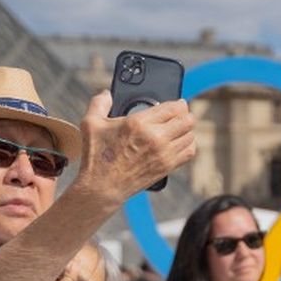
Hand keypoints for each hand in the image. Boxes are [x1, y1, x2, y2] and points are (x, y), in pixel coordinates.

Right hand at [74, 94, 196, 202]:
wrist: (102, 188)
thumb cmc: (96, 156)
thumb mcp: (90, 124)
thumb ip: (99, 103)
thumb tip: (106, 93)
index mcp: (138, 123)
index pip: (172, 108)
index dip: (178, 103)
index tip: (177, 104)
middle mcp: (155, 137)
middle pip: (186, 120)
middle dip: (185, 114)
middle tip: (181, 114)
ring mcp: (163, 153)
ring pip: (190, 135)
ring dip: (187, 129)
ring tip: (181, 127)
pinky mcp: (166, 166)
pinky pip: (189, 151)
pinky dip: (189, 144)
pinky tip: (182, 141)